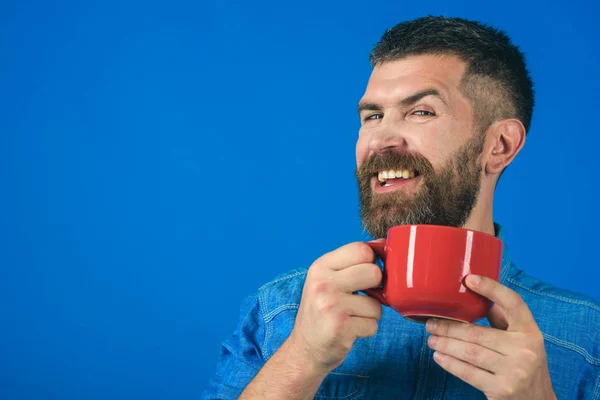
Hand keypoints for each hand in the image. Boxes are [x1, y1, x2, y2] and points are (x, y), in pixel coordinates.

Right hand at [287, 242, 382, 375]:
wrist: (304, 350)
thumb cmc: (321, 312)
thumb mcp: (327, 281)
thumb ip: (352, 263)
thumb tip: (382, 243)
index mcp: (320, 267)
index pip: (361, 249)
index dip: (371, 262)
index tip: (365, 275)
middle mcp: (323, 283)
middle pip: (374, 272)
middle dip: (375, 288)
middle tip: (360, 298)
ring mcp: (331, 305)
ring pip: (377, 304)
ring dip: (370, 314)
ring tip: (350, 317)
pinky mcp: (340, 327)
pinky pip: (373, 325)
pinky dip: (366, 330)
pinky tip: (349, 330)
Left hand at [425, 275, 555, 399]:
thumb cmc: (524, 366)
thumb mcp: (522, 341)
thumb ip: (503, 320)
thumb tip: (477, 295)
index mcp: (530, 332)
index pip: (513, 303)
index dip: (492, 288)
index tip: (469, 279)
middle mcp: (526, 350)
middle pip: (478, 332)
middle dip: (448, 327)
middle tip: (430, 324)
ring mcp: (515, 371)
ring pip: (469, 352)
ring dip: (445, 344)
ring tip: (431, 340)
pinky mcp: (502, 389)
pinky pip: (468, 372)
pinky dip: (450, 363)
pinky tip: (439, 357)